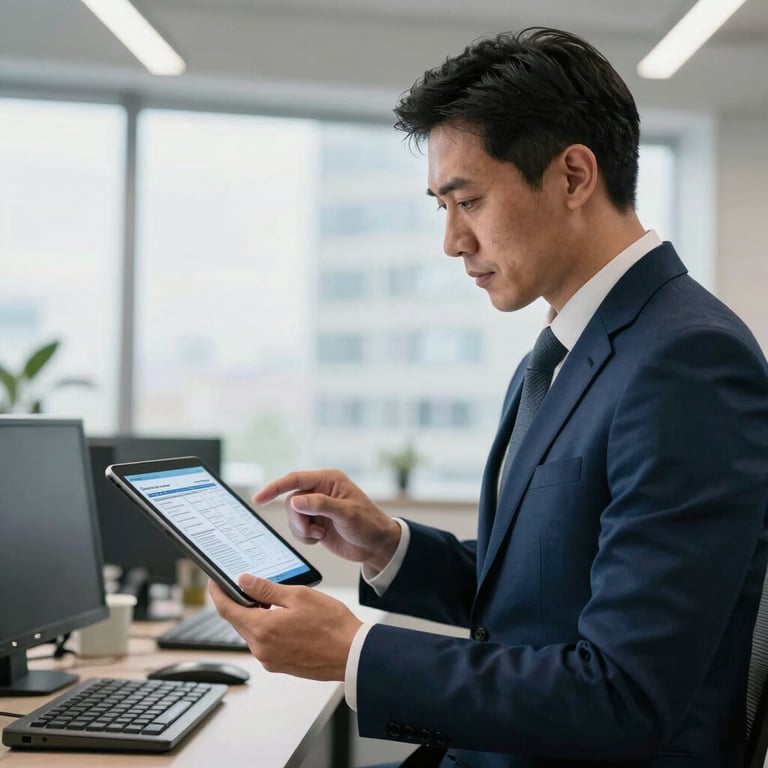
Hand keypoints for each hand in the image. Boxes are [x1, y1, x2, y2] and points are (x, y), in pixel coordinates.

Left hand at [208, 576, 361, 680]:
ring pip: (252, 632)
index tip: (214, 581)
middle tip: (245, 583)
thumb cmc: (331, 625)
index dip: (218, 593)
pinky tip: (281, 616)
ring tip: (270, 598)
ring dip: (255, 614)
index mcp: (263, 629)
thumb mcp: (298, 596)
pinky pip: (264, 642)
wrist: (352, 654)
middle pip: (238, 621)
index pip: (227, 609)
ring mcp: (270, 660)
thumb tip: (243, 581)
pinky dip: (266, 627)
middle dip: (238, 602)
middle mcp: (261, 649)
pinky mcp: (280, 665)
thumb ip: (267, 588)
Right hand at [252, 469, 401, 571]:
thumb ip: (320, 505)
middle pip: (290, 501)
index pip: (295, 479)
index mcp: (329, 480)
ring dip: (301, 530)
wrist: (377, 545)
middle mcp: (320, 490)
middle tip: (314, 531)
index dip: (275, 488)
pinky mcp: (315, 522)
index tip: (259, 499)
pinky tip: (320, 538)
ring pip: (292, 516)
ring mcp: (317, 507)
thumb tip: (294, 500)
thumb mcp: (347, 513)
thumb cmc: (368, 524)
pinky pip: (297, 528)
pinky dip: (304, 537)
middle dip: (298, 520)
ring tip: (319, 535)